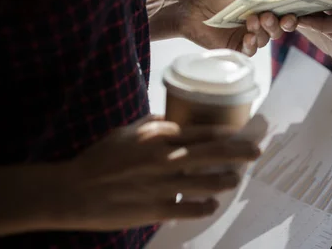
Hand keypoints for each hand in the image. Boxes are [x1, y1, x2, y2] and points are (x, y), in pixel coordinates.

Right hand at [55, 116, 260, 230]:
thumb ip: (151, 125)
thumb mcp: (125, 132)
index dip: (227, 133)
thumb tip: (171, 121)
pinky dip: (205, 207)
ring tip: (236, 179)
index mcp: (159, 138)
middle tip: (258, 151)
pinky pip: (191, 209)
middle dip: (240, 152)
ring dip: (227, 181)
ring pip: (209, 182)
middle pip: (214, 154)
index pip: (203, 133)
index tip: (242, 133)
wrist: (74, 191)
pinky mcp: (158, 209)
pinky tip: (212, 205)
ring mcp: (165, 185)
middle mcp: (167, 159)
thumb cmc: (99, 158)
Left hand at [156, 0, 297, 55]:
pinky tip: (248, 37)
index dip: (288, 15)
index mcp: (258, 6)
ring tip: (251, 21)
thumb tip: (279, 0)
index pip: (280, 13)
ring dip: (262, 32)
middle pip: (276, 29)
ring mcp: (244, 36)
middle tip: (268, 17)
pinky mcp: (233, 47)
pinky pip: (250, 51)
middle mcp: (254, 22)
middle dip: (276, 24)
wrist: (186, 6)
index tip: (290, 15)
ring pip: (264, 40)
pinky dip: (252, 45)